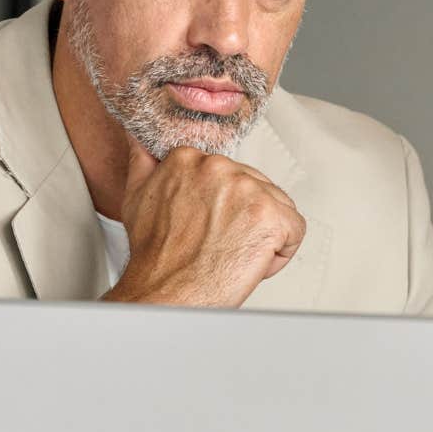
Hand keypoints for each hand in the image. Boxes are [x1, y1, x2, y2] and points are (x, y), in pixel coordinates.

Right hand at [102, 137, 305, 308]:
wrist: (166, 293)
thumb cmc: (156, 256)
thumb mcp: (137, 195)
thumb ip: (144, 160)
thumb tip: (140, 138)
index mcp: (191, 158)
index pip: (233, 176)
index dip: (224, 209)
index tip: (205, 226)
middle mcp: (220, 167)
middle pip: (258, 190)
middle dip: (245, 221)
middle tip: (216, 244)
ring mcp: (247, 190)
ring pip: (278, 209)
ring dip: (262, 236)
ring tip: (230, 252)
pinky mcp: (270, 216)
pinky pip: (295, 231)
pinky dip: (279, 254)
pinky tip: (249, 261)